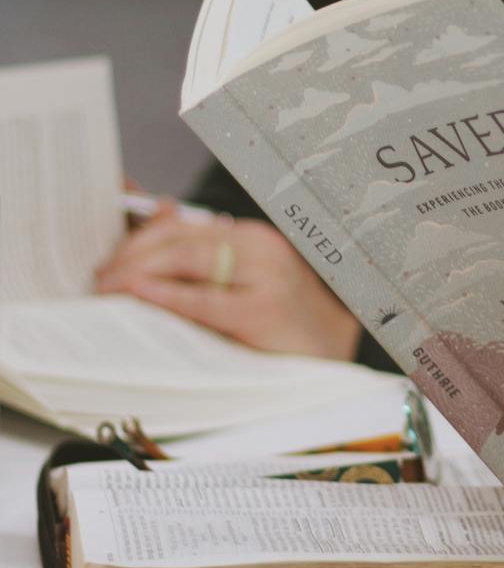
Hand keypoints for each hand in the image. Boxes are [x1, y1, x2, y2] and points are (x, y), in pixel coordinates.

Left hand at [95, 202, 361, 359]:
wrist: (339, 352)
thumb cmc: (287, 321)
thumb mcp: (247, 281)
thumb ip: (204, 255)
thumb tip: (155, 215)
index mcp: (252, 237)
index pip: (181, 227)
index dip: (138, 240)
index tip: (109, 261)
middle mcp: (260, 247)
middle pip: (179, 240)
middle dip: (130, 256)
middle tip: (100, 279)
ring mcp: (265, 275)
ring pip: (187, 259)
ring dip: (138, 271)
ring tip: (109, 290)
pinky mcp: (264, 309)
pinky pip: (204, 298)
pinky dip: (167, 294)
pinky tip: (140, 294)